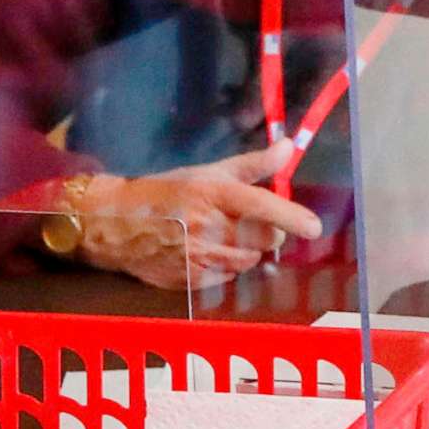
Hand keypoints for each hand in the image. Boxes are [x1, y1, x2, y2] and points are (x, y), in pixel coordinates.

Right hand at [72, 145, 324, 289]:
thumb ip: (253, 165)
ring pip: (249, 261)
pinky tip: (206, 253)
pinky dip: (226, 267)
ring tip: (222, 236)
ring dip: (246, 251)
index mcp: (214, 193)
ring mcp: (199, 257)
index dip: (291, 217)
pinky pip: (229, 278)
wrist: (114, 224)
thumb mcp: (208, 173)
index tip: (314, 227)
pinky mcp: (191, 281)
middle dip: (267, 233)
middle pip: (265, 240)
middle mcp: (208, 226)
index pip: (262, 207)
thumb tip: (288, 148)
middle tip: (250, 223)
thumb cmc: (166, 193)